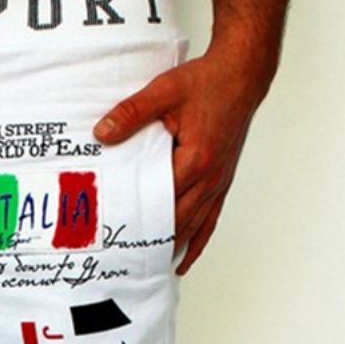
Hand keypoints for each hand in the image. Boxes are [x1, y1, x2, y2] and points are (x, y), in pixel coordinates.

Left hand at [93, 47, 268, 274]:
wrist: (242, 75)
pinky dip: (195, 243)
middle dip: (150, 241)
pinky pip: (209, 222)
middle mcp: (210, 178)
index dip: (136, 218)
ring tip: (145, 268)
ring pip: (192, 227)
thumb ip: (131, 113)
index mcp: (195, 159)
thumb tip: (102, 133)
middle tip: (122, 260)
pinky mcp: (221, 183)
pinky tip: (182, 260)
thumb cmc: (207, 81)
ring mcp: (218, 183)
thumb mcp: (164, 90)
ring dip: (170, 248)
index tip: (114, 235)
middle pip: (175, 221)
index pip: (159, 198)